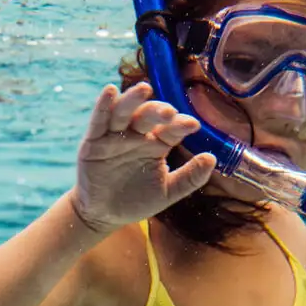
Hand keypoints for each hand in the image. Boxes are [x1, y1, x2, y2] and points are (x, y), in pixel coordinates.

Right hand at [71, 82, 217, 232]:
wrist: (104, 216)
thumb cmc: (136, 200)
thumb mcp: (167, 192)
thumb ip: (190, 178)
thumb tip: (212, 159)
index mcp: (157, 143)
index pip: (171, 129)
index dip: (181, 125)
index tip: (193, 125)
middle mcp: (137, 135)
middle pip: (148, 116)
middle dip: (158, 111)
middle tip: (169, 112)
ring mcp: (115, 136)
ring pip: (124, 112)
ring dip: (133, 99)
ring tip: (144, 89)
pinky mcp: (94, 141)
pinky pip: (99, 121)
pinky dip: (103, 106)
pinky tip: (110, 92)